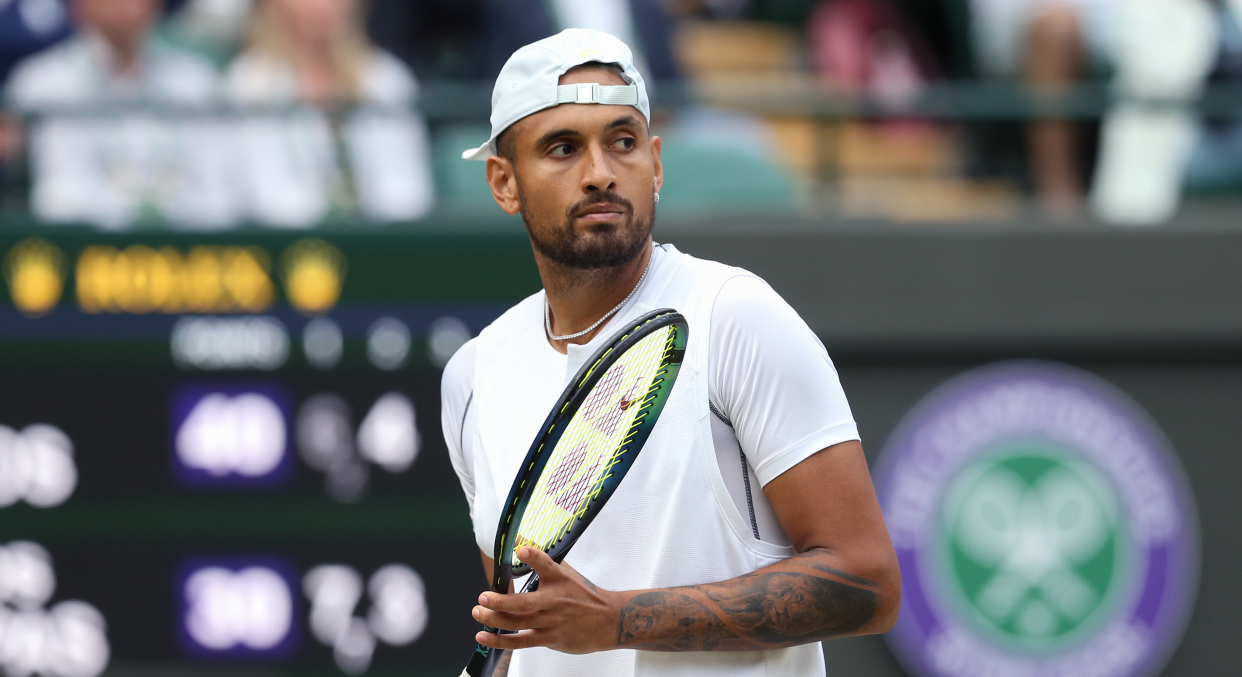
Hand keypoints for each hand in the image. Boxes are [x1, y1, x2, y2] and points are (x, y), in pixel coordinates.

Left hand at [473, 547, 618, 654]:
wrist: (609, 620)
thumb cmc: (585, 596)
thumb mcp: (568, 574)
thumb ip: (545, 562)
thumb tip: (523, 543)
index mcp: (560, 579)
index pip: (546, 564)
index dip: (533, 556)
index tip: (520, 548)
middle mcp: (555, 600)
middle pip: (525, 603)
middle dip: (501, 601)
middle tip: (483, 596)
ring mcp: (552, 621)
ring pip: (519, 623)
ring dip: (495, 619)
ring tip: (478, 612)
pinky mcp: (550, 638)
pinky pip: (521, 641)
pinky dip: (501, 641)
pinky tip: (484, 636)